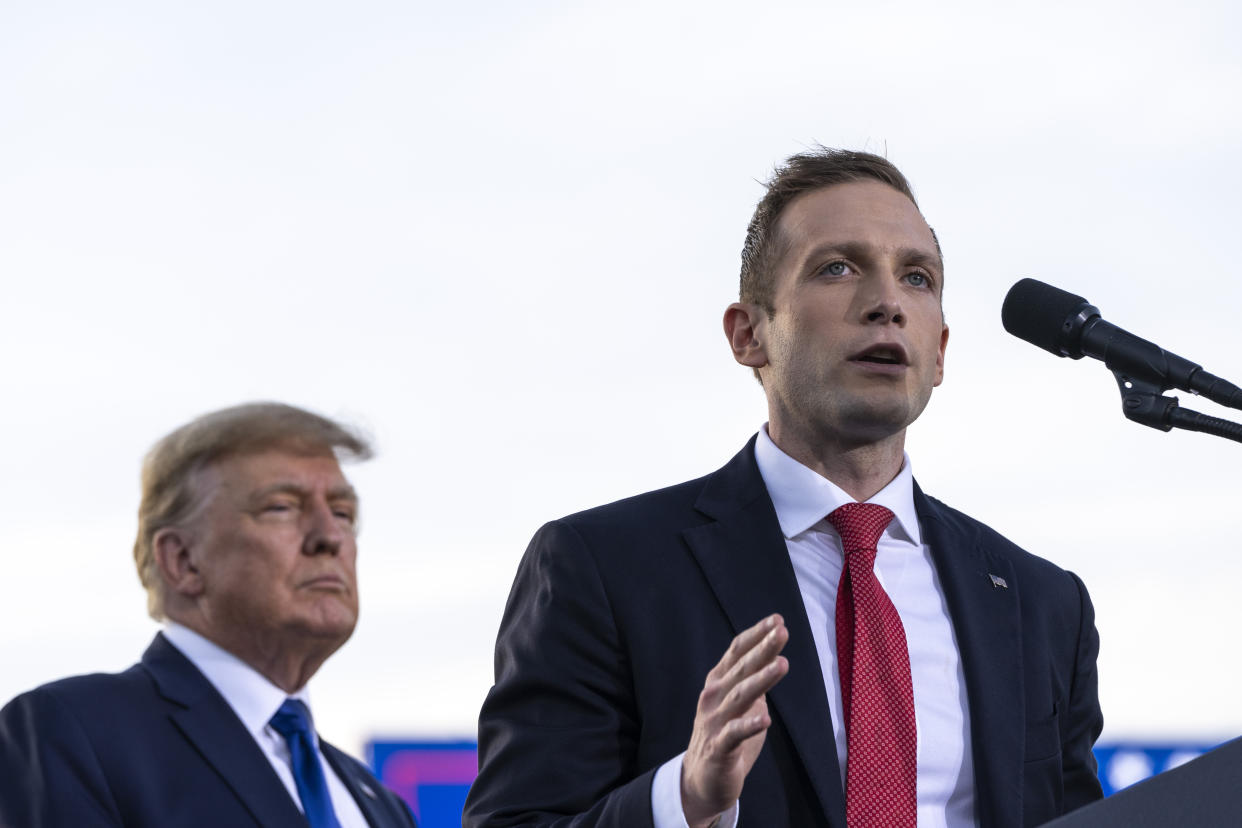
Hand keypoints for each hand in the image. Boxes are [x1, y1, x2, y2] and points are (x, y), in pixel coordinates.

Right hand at [680, 614, 788, 827]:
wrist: (701, 780)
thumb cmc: (725, 736)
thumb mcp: (739, 703)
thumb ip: (751, 680)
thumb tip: (773, 657)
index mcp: (719, 682)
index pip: (737, 652)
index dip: (756, 635)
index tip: (777, 620)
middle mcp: (714, 697)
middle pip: (741, 668)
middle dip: (763, 649)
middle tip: (782, 632)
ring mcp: (714, 722)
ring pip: (740, 696)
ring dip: (762, 679)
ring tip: (782, 664)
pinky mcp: (719, 748)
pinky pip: (734, 734)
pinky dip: (749, 725)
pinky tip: (766, 719)